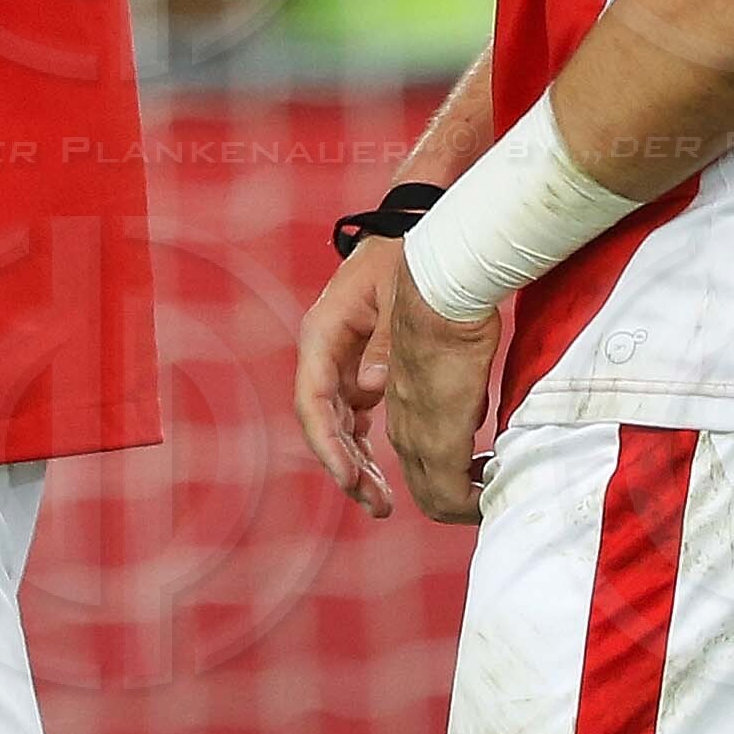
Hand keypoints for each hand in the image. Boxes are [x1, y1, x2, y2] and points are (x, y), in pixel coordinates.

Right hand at [291, 240, 399, 516]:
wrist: (419, 228)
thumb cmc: (408, 256)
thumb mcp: (397, 293)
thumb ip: (383, 342)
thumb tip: (370, 391)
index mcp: (324, 333)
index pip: (314, 400)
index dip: (329, 445)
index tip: (351, 480)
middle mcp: (326, 353)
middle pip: (324, 421)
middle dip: (346, 467)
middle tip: (378, 505)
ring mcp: (343, 362)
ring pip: (340, 425)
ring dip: (357, 463)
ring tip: (383, 503)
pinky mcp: (362, 368)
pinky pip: (359, 416)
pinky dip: (369, 445)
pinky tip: (385, 473)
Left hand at [383, 269, 502, 524]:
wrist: (440, 294)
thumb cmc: (449, 314)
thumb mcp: (450, 364)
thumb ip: (452, 396)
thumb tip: (471, 413)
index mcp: (403, 407)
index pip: (420, 464)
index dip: (448, 483)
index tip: (482, 480)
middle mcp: (403, 426)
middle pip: (424, 488)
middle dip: (456, 502)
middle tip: (491, 495)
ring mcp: (415, 434)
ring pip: (433, 496)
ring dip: (465, 503)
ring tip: (496, 491)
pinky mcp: (436, 436)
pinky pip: (448, 491)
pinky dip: (470, 500)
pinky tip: (494, 487)